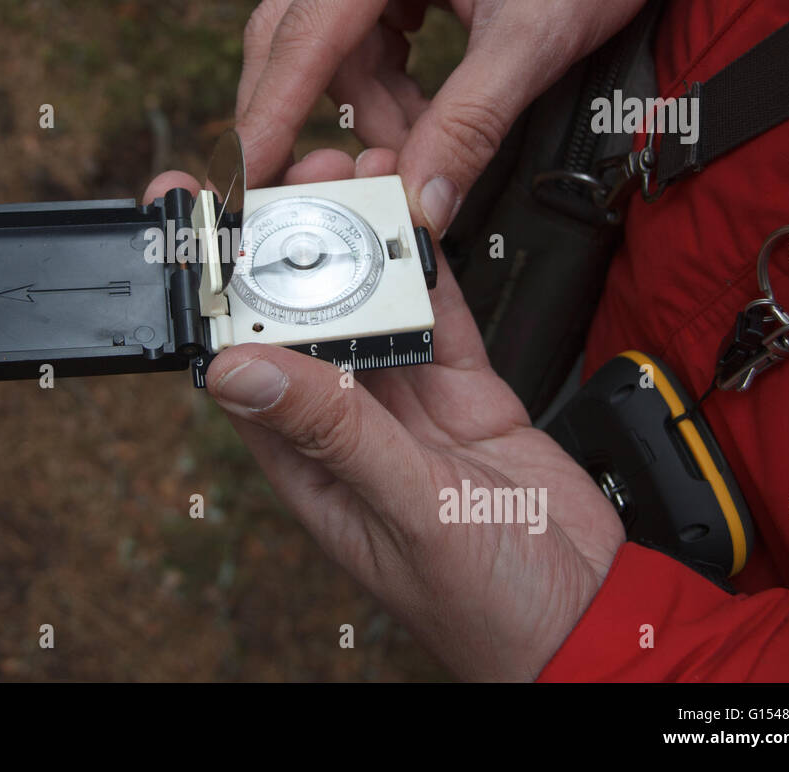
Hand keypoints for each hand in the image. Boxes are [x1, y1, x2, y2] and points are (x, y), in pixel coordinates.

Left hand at [146, 151, 625, 679]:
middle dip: (293, 239)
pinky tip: (414, 211)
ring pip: (368, 300)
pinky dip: (428, 263)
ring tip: (358, 173)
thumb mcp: (404, 509)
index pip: (240, 358)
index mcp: (304, 460)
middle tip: (301, 171)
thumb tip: (235, 366)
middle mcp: (343, 422)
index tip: (193, 213)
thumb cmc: (486, 606)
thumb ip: (330, 433)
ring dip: (361, 239)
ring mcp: (403, 402)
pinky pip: (436, 311)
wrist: (595, 618)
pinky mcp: (462, 387)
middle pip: (302, 314)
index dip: (213, 287)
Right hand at [236, 0, 705, 234]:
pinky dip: (380, 91)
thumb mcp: (539, 37)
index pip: (308, 29)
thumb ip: (471, 125)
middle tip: (310, 186)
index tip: (246, 177)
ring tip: (423, 141)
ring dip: (364, 110)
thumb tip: (418, 206)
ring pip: (324, 49)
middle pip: (291, 35)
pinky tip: (424, 112)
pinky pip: (352, 42)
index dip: (271, 112)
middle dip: (299, 116)